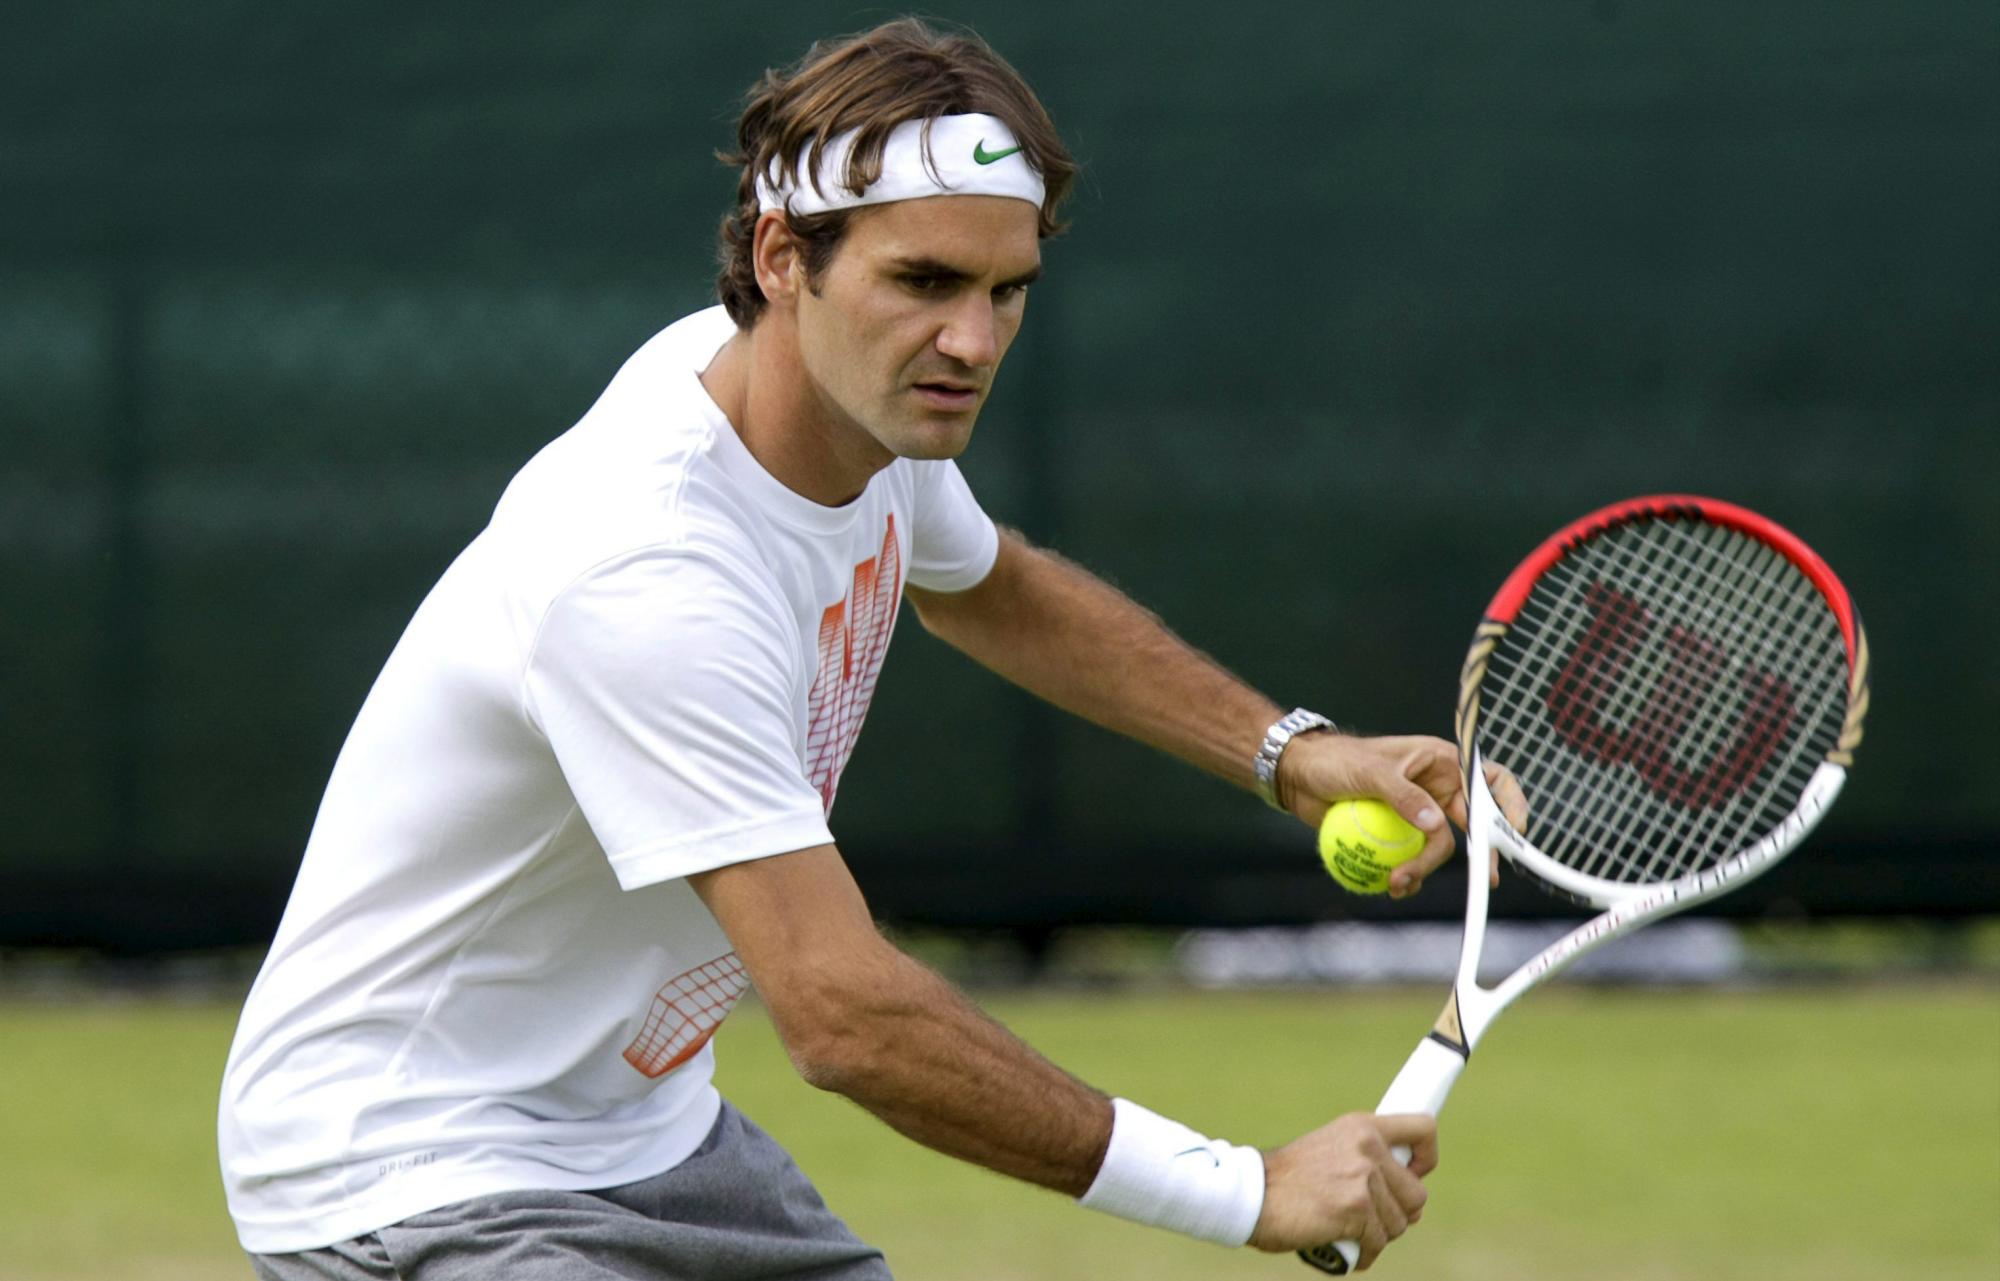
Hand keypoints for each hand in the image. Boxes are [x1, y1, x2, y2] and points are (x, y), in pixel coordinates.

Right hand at [1248, 1112, 1437, 1267]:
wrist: (1251, 1194)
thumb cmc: (1288, 1180)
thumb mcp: (1331, 1149)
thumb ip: (1368, 1160)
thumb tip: (1413, 1197)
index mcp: (1363, 1126)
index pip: (1424, 1128)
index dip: (1427, 1158)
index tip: (1413, 1174)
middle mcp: (1367, 1146)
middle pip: (1418, 1194)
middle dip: (1398, 1213)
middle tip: (1367, 1217)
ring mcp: (1363, 1178)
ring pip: (1399, 1224)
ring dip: (1377, 1235)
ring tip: (1348, 1230)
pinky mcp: (1356, 1209)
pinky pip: (1378, 1243)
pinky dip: (1364, 1253)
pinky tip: (1344, 1248)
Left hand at [1277, 732, 1528, 897]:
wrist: (1299, 775)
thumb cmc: (1335, 760)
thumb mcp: (1369, 772)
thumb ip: (1402, 795)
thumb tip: (1436, 824)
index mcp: (1441, 763)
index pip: (1489, 781)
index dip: (1509, 805)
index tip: (1512, 834)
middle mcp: (1437, 789)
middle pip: (1470, 825)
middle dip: (1477, 854)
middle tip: (1483, 881)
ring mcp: (1417, 814)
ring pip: (1439, 848)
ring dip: (1425, 870)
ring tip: (1398, 883)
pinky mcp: (1397, 835)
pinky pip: (1412, 860)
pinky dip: (1407, 876)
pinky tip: (1391, 886)